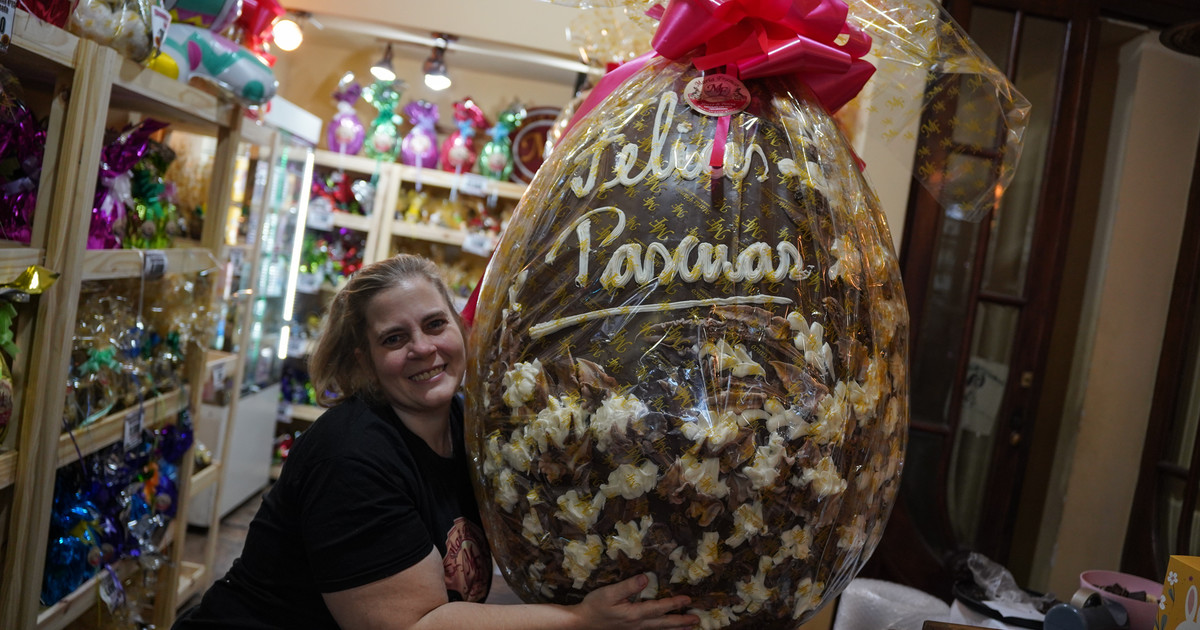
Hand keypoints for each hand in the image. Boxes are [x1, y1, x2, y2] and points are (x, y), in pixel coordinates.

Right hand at [572, 574, 698, 629]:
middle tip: (696, 619)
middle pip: (664, 623)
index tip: (688, 600)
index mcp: (634, 614)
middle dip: (681, 621)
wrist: (582, 624)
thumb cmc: (594, 606)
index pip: (659, 608)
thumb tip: (646, 577)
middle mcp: (638, 625)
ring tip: (689, 628)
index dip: (674, 604)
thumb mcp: (609, 593)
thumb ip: (628, 586)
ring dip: (675, 629)